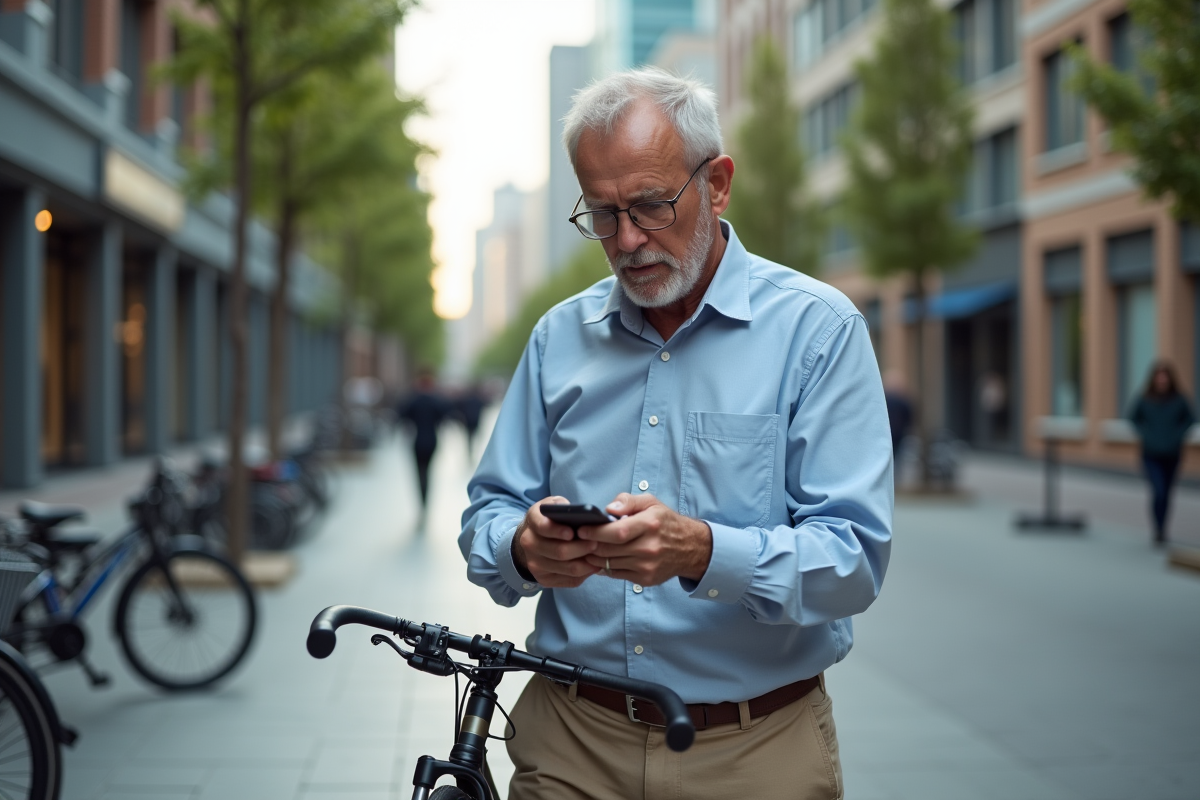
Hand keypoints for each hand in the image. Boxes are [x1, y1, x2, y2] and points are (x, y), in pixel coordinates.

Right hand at [512, 497, 601, 587]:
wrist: (533, 540)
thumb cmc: (550, 519)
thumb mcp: (553, 505)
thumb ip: (562, 506)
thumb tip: (579, 513)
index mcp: (532, 521)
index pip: (543, 527)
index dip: (558, 531)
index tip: (572, 532)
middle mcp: (529, 543)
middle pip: (560, 551)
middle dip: (581, 548)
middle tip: (596, 543)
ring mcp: (535, 564)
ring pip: (568, 568)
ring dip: (587, 563)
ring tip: (599, 555)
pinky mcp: (543, 579)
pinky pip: (570, 580)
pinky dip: (585, 573)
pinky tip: (593, 565)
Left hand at [578, 493, 711, 586]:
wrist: (690, 548)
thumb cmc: (665, 522)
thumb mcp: (651, 503)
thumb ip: (628, 501)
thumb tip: (609, 509)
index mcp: (650, 525)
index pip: (617, 532)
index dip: (596, 532)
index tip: (582, 529)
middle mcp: (649, 547)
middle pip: (610, 549)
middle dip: (590, 544)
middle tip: (579, 539)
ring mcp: (647, 566)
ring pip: (609, 563)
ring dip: (595, 556)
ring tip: (587, 548)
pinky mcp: (645, 578)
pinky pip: (616, 574)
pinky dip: (605, 567)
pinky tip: (601, 558)